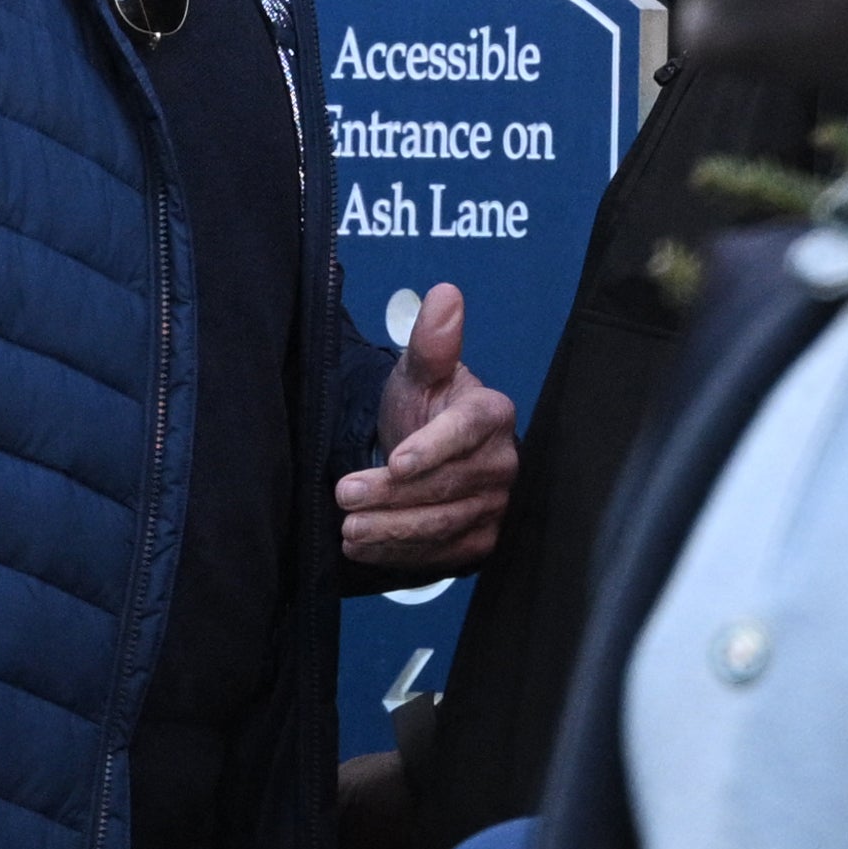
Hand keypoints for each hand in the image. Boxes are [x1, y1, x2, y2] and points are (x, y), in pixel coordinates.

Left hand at [337, 281, 517, 578]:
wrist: (425, 454)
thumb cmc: (425, 408)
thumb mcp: (419, 373)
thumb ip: (432, 340)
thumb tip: (445, 294)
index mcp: (492, 414)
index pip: (467, 432)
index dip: (432, 448)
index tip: (396, 461)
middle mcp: (502, 463)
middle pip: (448, 485)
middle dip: (393, 493)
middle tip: (346, 494)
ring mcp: (494, 507)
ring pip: (442, 524)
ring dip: (392, 529)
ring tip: (349, 527)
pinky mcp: (479, 542)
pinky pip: (440, 554)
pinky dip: (398, 552)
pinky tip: (365, 546)